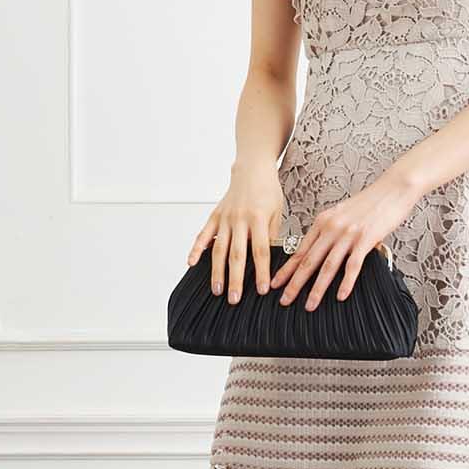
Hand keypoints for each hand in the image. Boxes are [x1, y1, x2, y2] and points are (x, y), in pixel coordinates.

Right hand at [187, 167, 286, 302]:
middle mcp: (239, 219)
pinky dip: (196, 249)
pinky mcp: (215, 216)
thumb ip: (273, 236)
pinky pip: (203, 235)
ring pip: (219, 249)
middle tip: (234, 299)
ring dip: (217, 272)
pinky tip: (191, 263)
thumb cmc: (268, 191)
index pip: (261, 251)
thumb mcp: (277, 212)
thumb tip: (269, 261)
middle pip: (237, 254)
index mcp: (259, 218)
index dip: (261, 272)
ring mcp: (225, 218)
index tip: (263, 290)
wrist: (252, 168)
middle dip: (236, 279)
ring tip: (217, 290)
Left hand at [270, 174, 420, 309]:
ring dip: (317, 289)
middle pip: (309, 261)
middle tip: (284, 300)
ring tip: (310, 305)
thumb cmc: (369, 203)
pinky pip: (353, 265)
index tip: (276, 284)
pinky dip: (346, 282)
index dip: (286, 269)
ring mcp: (348, 233)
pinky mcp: (366, 238)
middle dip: (294, 284)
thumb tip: (321, 251)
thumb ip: (329, 231)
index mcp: (322, 221)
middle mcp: (331, 227)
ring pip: (328, 266)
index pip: (299, 250)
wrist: (393, 189)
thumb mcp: (341, 214)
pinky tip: (340, 296)